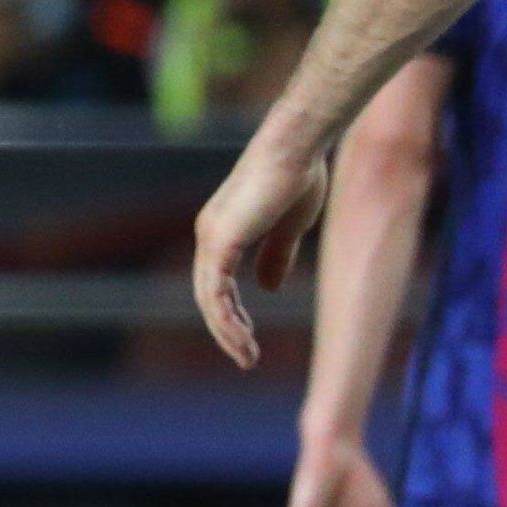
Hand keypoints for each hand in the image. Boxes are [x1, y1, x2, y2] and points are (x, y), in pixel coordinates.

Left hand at [190, 125, 325, 365]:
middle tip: (246, 357)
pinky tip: (243, 339)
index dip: (231, 314)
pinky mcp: (221, 241)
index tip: (247, 338)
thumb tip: (266, 288)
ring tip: (247, 356)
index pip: (216, 284)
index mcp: (222, 233)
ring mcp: (211, 238)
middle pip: (209, 296)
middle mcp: (209, 235)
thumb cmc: (298, 177)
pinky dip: (228, 320)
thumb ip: (275, 256)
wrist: (297, 148)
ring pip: (209, 299)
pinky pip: (216, 292)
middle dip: (227, 330)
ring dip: (228, 332)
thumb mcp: (288, 227)